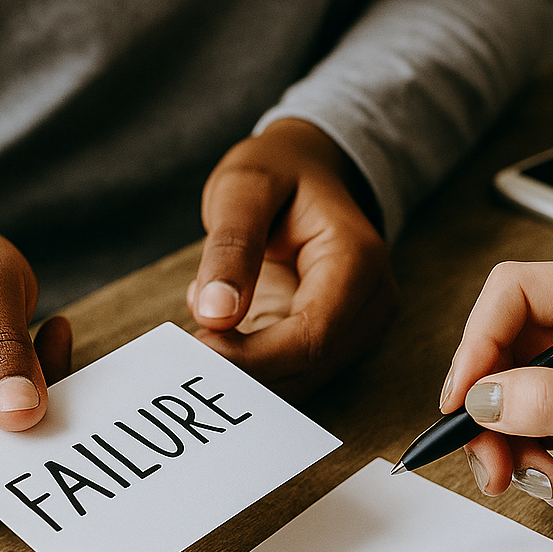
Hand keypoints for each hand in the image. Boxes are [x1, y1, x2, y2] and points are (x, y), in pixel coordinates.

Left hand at [188, 118, 396, 397]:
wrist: (309, 170)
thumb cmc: (280, 172)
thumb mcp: (244, 187)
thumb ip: (230, 247)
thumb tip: (215, 314)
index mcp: (357, 260)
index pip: (313, 335)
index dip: (255, 357)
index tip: (196, 350)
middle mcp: (370, 302)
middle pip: (309, 366)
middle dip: (244, 372)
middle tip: (182, 356)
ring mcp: (357, 327)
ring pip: (301, 381)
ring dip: (244, 376)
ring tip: (193, 345)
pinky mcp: (334, 342)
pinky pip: (293, 374)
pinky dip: (250, 370)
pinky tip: (214, 343)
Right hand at [441, 261, 552, 525]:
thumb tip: (486, 397)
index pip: (521, 292)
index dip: (482, 339)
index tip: (465, 394)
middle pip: (504, 346)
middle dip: (488, 405)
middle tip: (487, 455)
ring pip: (507, 389)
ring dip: (503, 440)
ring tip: (531, 480)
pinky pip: (526, 423)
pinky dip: (526, 457)